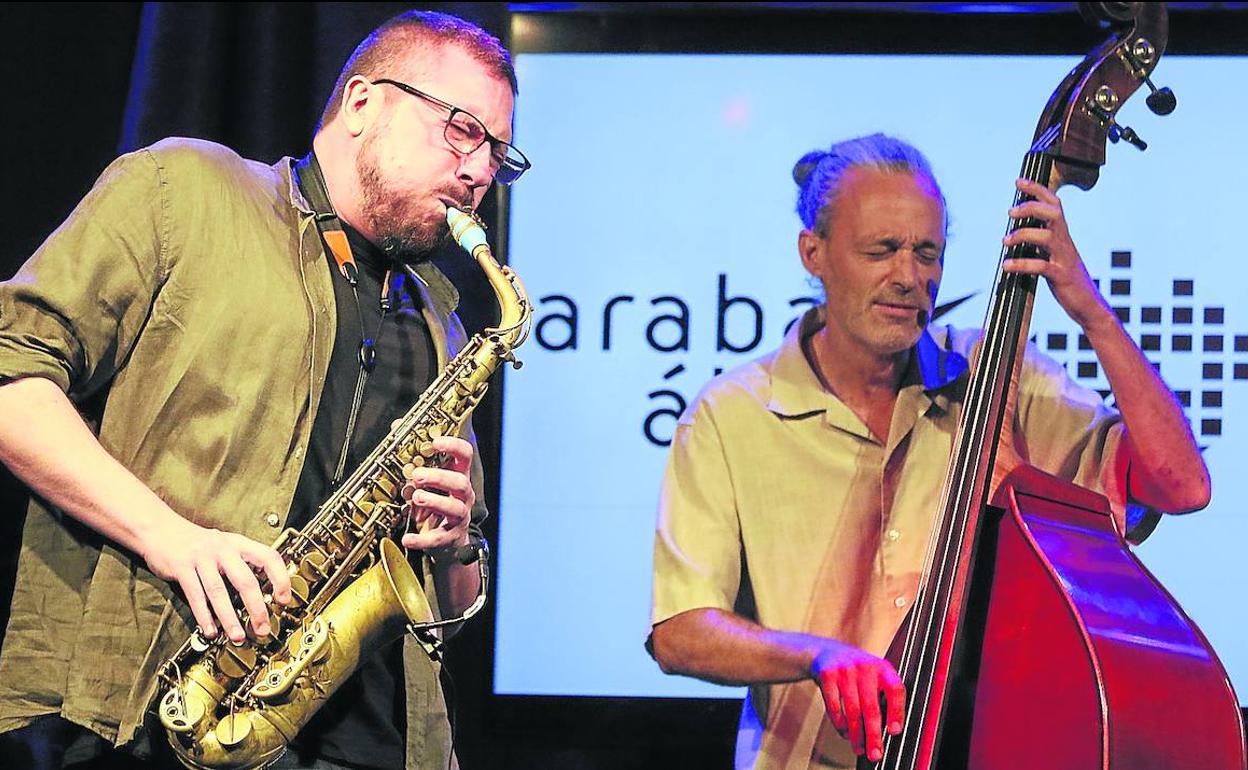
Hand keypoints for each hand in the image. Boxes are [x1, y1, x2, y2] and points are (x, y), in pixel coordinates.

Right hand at [141, 516, 291, 643]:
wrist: (159, 528)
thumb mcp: (223, 544)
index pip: (268, 557)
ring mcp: (201, 558)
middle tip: (263, 629)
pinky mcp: (181, 567)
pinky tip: (211, 630)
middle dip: (256, 608)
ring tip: (238, 636)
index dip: (280, 578)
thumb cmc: (195, 542)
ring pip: (219, 591)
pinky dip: (204, 616)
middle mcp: (222, 549)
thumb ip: (240, 563)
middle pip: (245, 580)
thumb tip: (262, 590)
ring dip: (230, 618)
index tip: (284, 600)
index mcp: (237, 543)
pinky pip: (195, 595)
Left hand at [399, 436, 474, 555]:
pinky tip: (407, 538)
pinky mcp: (451, 537)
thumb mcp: (427, 479)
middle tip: (417, 475)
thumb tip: (397, 426)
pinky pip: (439, 538)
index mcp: (458, 475)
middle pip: (460, 481)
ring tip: (416, 497)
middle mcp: (463, 494)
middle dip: (439, 476)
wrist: (447, 541)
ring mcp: (460, 516)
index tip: (435, 442)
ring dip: (434, 501)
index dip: (453, 446)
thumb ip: (414, 456)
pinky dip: (422, 539)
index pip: (465, 455)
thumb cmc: (435, 504)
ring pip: (454, 507)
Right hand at [811, 641, 904, 762]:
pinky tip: (845, 733)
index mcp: (883, 668)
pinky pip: (834, 708)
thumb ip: (883, 697)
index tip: (894, 732)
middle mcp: (865, 667)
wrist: (825, 651)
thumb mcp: (874, 676)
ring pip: (852, 711)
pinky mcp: (827, 675)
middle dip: (873, 735)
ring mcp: (845, 670)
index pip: (896, 690)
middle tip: (875, 754)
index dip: (897, 712)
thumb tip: (888, 731)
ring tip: (859, 748)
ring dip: (856, 735)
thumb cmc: (857, 673)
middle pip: (872, 707)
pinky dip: (840, 725)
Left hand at [1002, 178, 1113, 328]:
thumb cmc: (1067, 280)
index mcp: (1062, 236)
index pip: (1054, 205)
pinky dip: (1021, 264)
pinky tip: (1006, 265)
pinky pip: (1041, 267)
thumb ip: (1039, 244)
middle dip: (1031, 207)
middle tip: (1010, 211)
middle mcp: (1064, 243)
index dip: (1037, 190)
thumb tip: (1017, 234)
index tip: (1019, 181)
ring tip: (1005, 241)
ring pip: (1047, 237)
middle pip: (1054, 214)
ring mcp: (1063, 259)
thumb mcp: (1053, 257)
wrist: (1088, 306)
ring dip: (1022, 235)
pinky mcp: (1060, 277)